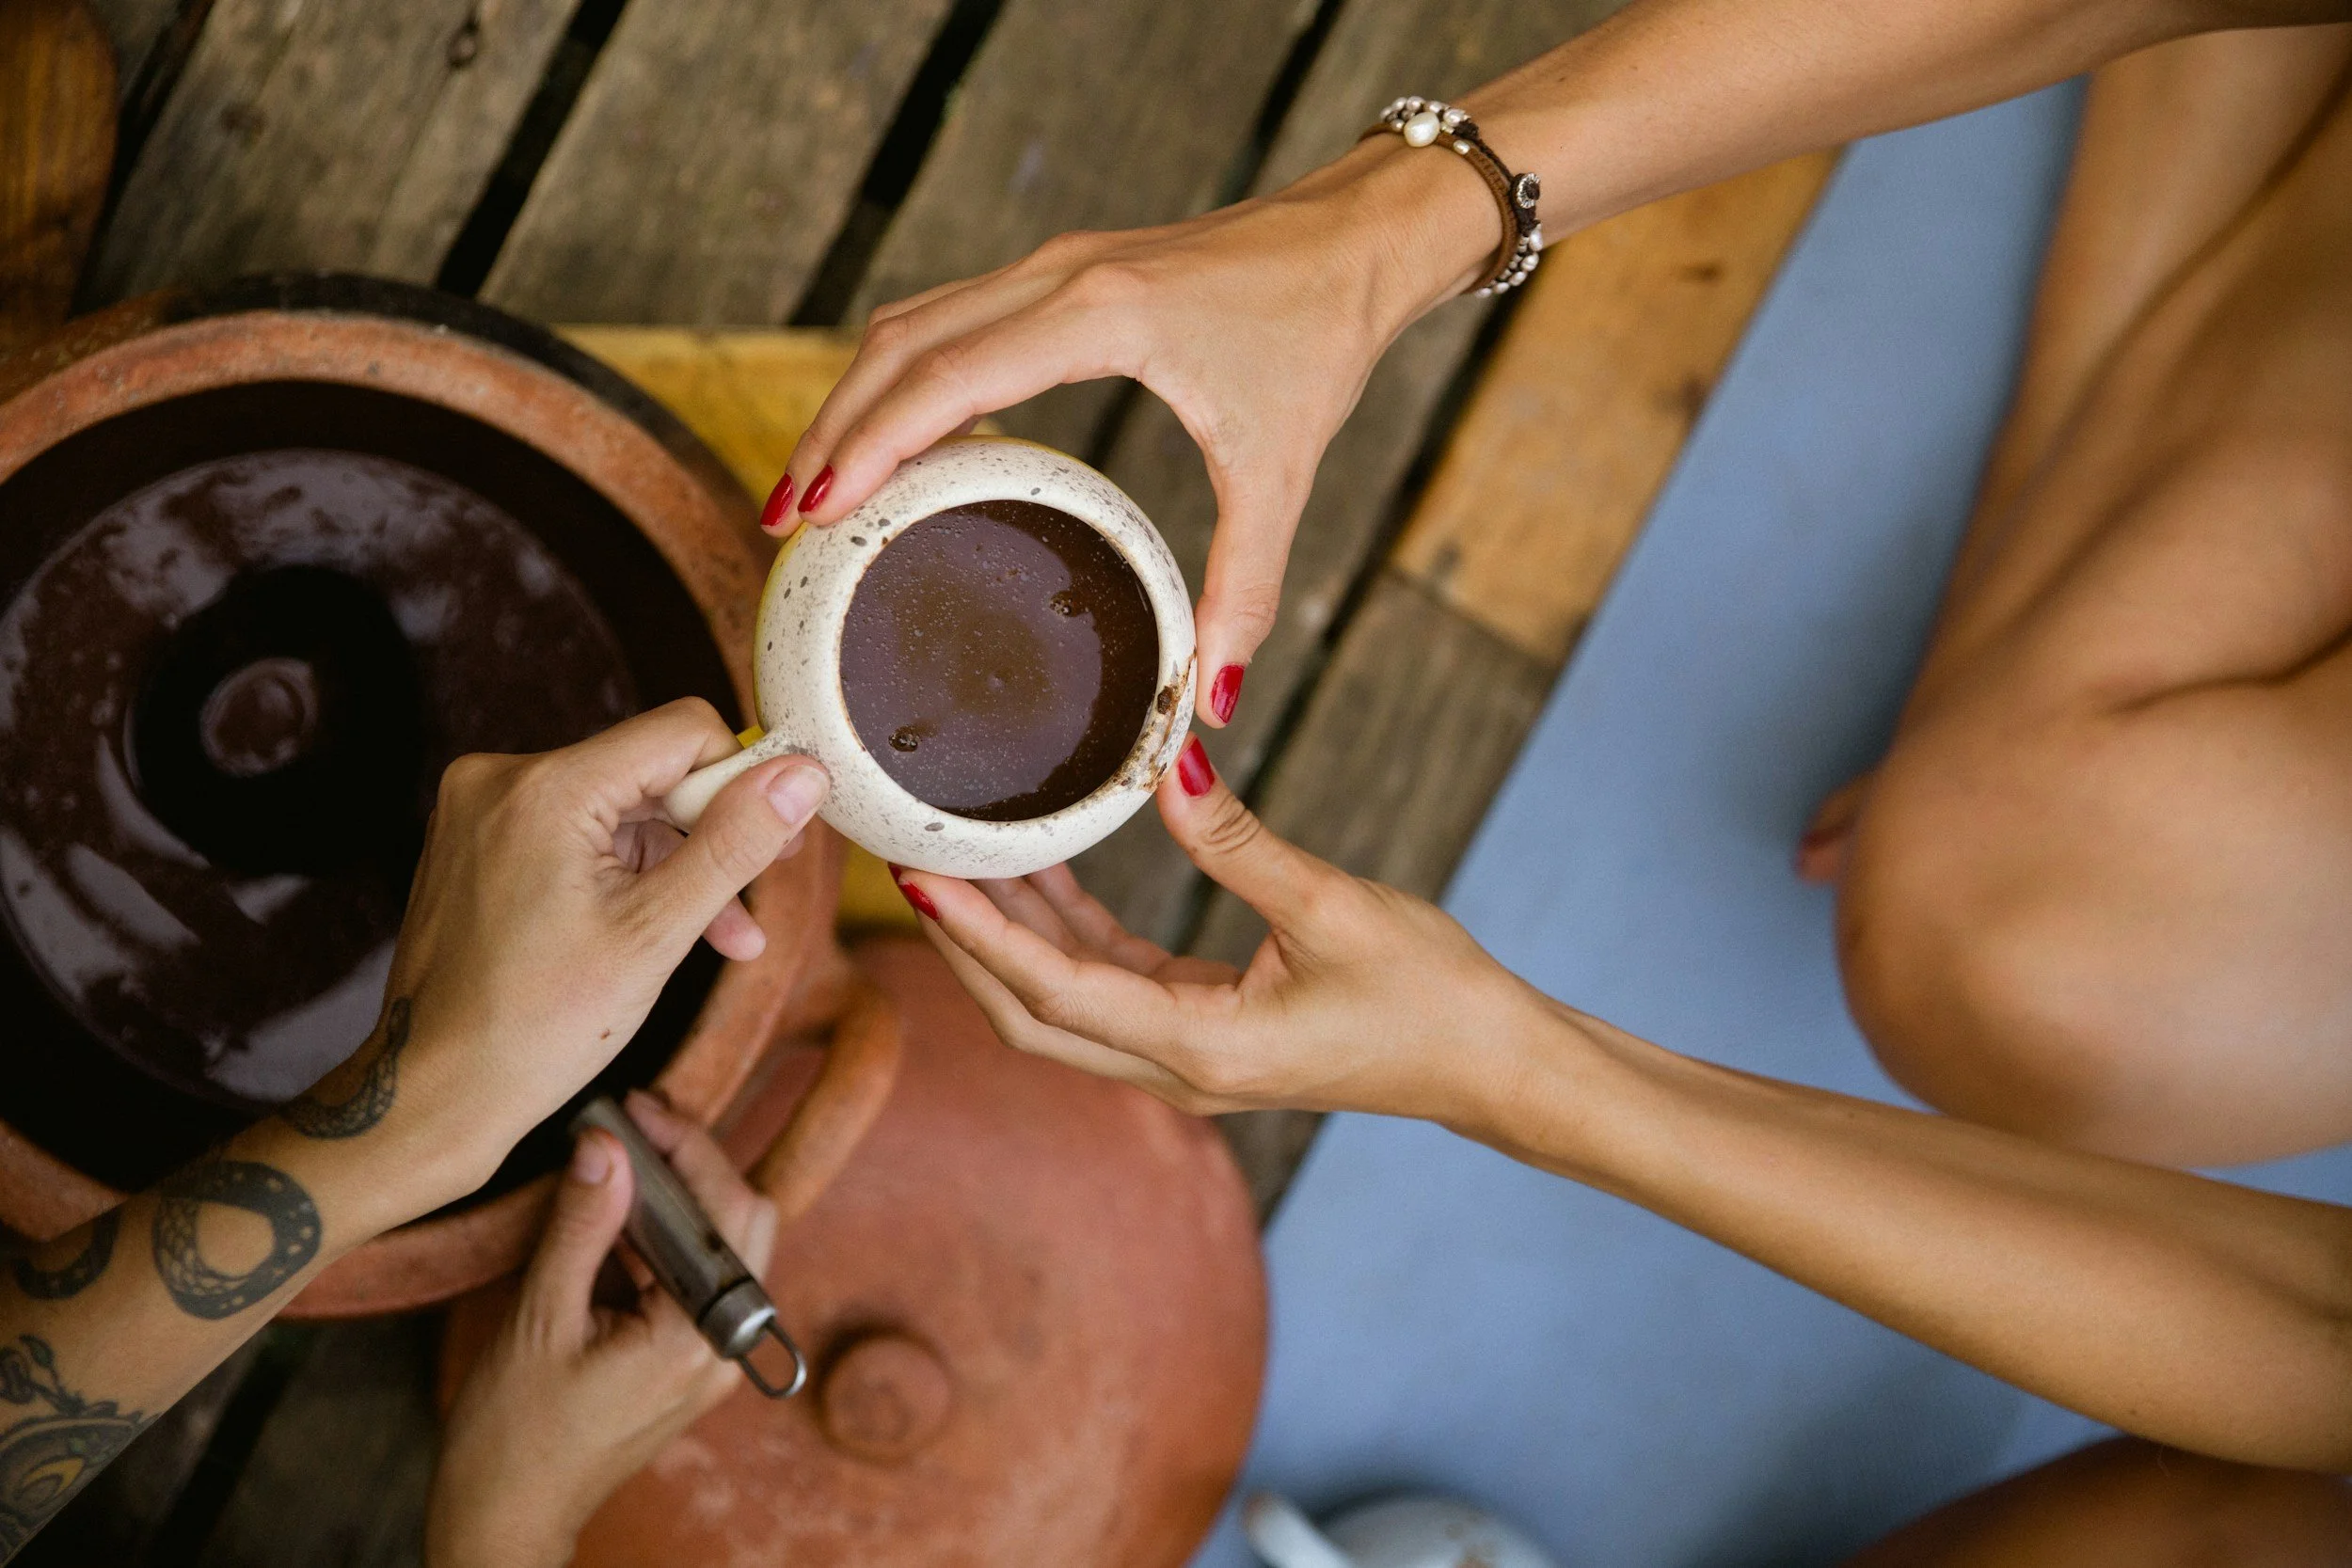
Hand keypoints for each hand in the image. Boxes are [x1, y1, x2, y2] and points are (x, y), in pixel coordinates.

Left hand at [374, 699, 828, 1192]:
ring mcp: (481, 809)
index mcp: (545, 788)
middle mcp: (501, 778)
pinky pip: (575, 831)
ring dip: (672, 863)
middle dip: (709, 833)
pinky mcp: (476, 839)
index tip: (775, 839)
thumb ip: (735, 844)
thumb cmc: (535, 1027)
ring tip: (718, 935)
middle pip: (649, 768)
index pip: (681, 731)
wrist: (436, 1093)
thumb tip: (801, 777)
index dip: (740, 780)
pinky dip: (622, 873)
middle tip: (755, 894)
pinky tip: (657, 927)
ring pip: (617, 806)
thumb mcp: (659, 932)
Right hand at [426, 1092, 777, 1567]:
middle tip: (637, 1123)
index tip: (640, 1108)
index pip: (729, 1213)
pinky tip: (617, 1213)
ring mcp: (708, 1358)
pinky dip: (663, 1237)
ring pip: (722, 1249)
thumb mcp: (540, 1320)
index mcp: (696, 1340)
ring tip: (622, 1154)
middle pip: (743, 1224)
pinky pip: (693, 1280)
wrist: (505, 1516)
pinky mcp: (684, 1362)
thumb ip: (580, 1227)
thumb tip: (604, 1146)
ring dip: (678, 1198)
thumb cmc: (513, 1436)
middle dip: (696, 1163)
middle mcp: (721, 1349)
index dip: (689, 1147)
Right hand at [774, 141, 1496, 727]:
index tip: (814, 508)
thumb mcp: (1281, 469)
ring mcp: (1053, 262)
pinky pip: (950, 318)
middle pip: (901, 345)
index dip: (871, 442)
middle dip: (834, 429)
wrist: (1355, 237)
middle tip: (788, 520)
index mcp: (1100, 313)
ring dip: (859, 397)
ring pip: (914, 323)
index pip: (947, 376)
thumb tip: (1212, 701)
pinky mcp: (1061, 270)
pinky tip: (894, 437)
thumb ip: (1245, 590)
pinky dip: (904, 375)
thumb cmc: (1320, 334)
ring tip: (818, 487)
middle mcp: (1058, 273)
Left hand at [893, 739, 1546, 1124]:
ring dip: (1012, 936)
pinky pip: (1112, 986)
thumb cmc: (1427, 993)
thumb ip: (1237, 840)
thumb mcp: (1332, 906)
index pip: (1056, 992)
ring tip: (959, 854)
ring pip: (1065, 1001)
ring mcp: (1188, 1058)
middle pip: (1033, 1013)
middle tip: (912, 858)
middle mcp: (1178, 1071)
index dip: (980, 936)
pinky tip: (1046, 873)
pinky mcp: (1207, 1034)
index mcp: (1201, 1051)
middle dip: (966, 941)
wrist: (1489, 1061)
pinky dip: (1070, 934)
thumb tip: (1169, 764)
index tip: (919, 879)